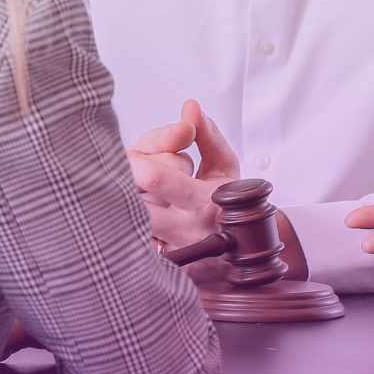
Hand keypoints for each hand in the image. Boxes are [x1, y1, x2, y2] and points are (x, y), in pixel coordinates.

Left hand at [130, 100, 237, 259]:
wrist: (246, 252)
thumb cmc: (231, 201)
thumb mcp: (225, 163)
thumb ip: (205, 133)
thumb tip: (189, 107)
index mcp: (205, 199)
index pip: (155, 175)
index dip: (137, 160)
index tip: (132, 157)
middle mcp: (187, 229)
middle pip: (134, 200)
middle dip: (126, 183)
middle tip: (128, 177)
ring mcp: (172, 251)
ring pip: (129, 223)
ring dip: (127, 205)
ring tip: (136, 197)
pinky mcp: (162, 266)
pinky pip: (131, 247)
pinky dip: (127, 229)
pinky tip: (134, 220)